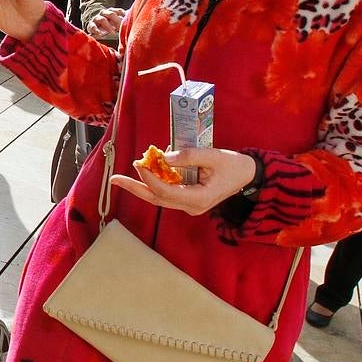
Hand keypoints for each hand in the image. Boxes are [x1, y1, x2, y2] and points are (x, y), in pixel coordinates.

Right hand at [86, 7, 125, 39]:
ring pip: (102, 20)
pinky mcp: (90, 24)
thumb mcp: (115, 21)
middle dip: (117, 21)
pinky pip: (93, 26)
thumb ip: (122, 21)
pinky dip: (96, 30)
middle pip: (111, 14)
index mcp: (111, 11)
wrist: (94, 25)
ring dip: (108, 27)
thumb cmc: (108, 24)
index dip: (124, 16)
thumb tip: (131, 23)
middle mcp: (104, 13)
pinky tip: (100, 34)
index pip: (119, 11)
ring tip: (112, 33)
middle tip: (121, 28)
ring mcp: (97, 18)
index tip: (128, 22)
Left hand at [111, 147, 257, 215]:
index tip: (139, 163)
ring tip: (121, 178)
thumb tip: (163, 157)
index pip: (165, 191)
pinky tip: (143, 173)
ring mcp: (189, 205)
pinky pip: (166, 193)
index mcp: (199, 199)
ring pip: (159, 198)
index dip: (150, 178)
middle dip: (134, 188)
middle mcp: (191, 206)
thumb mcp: (212, 155)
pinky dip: (153, 183)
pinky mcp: (187, 200)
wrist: (248, 176)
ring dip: (141, 186)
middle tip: (113, 179)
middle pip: (156, 199)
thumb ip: (188, 155)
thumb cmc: (233, 165)